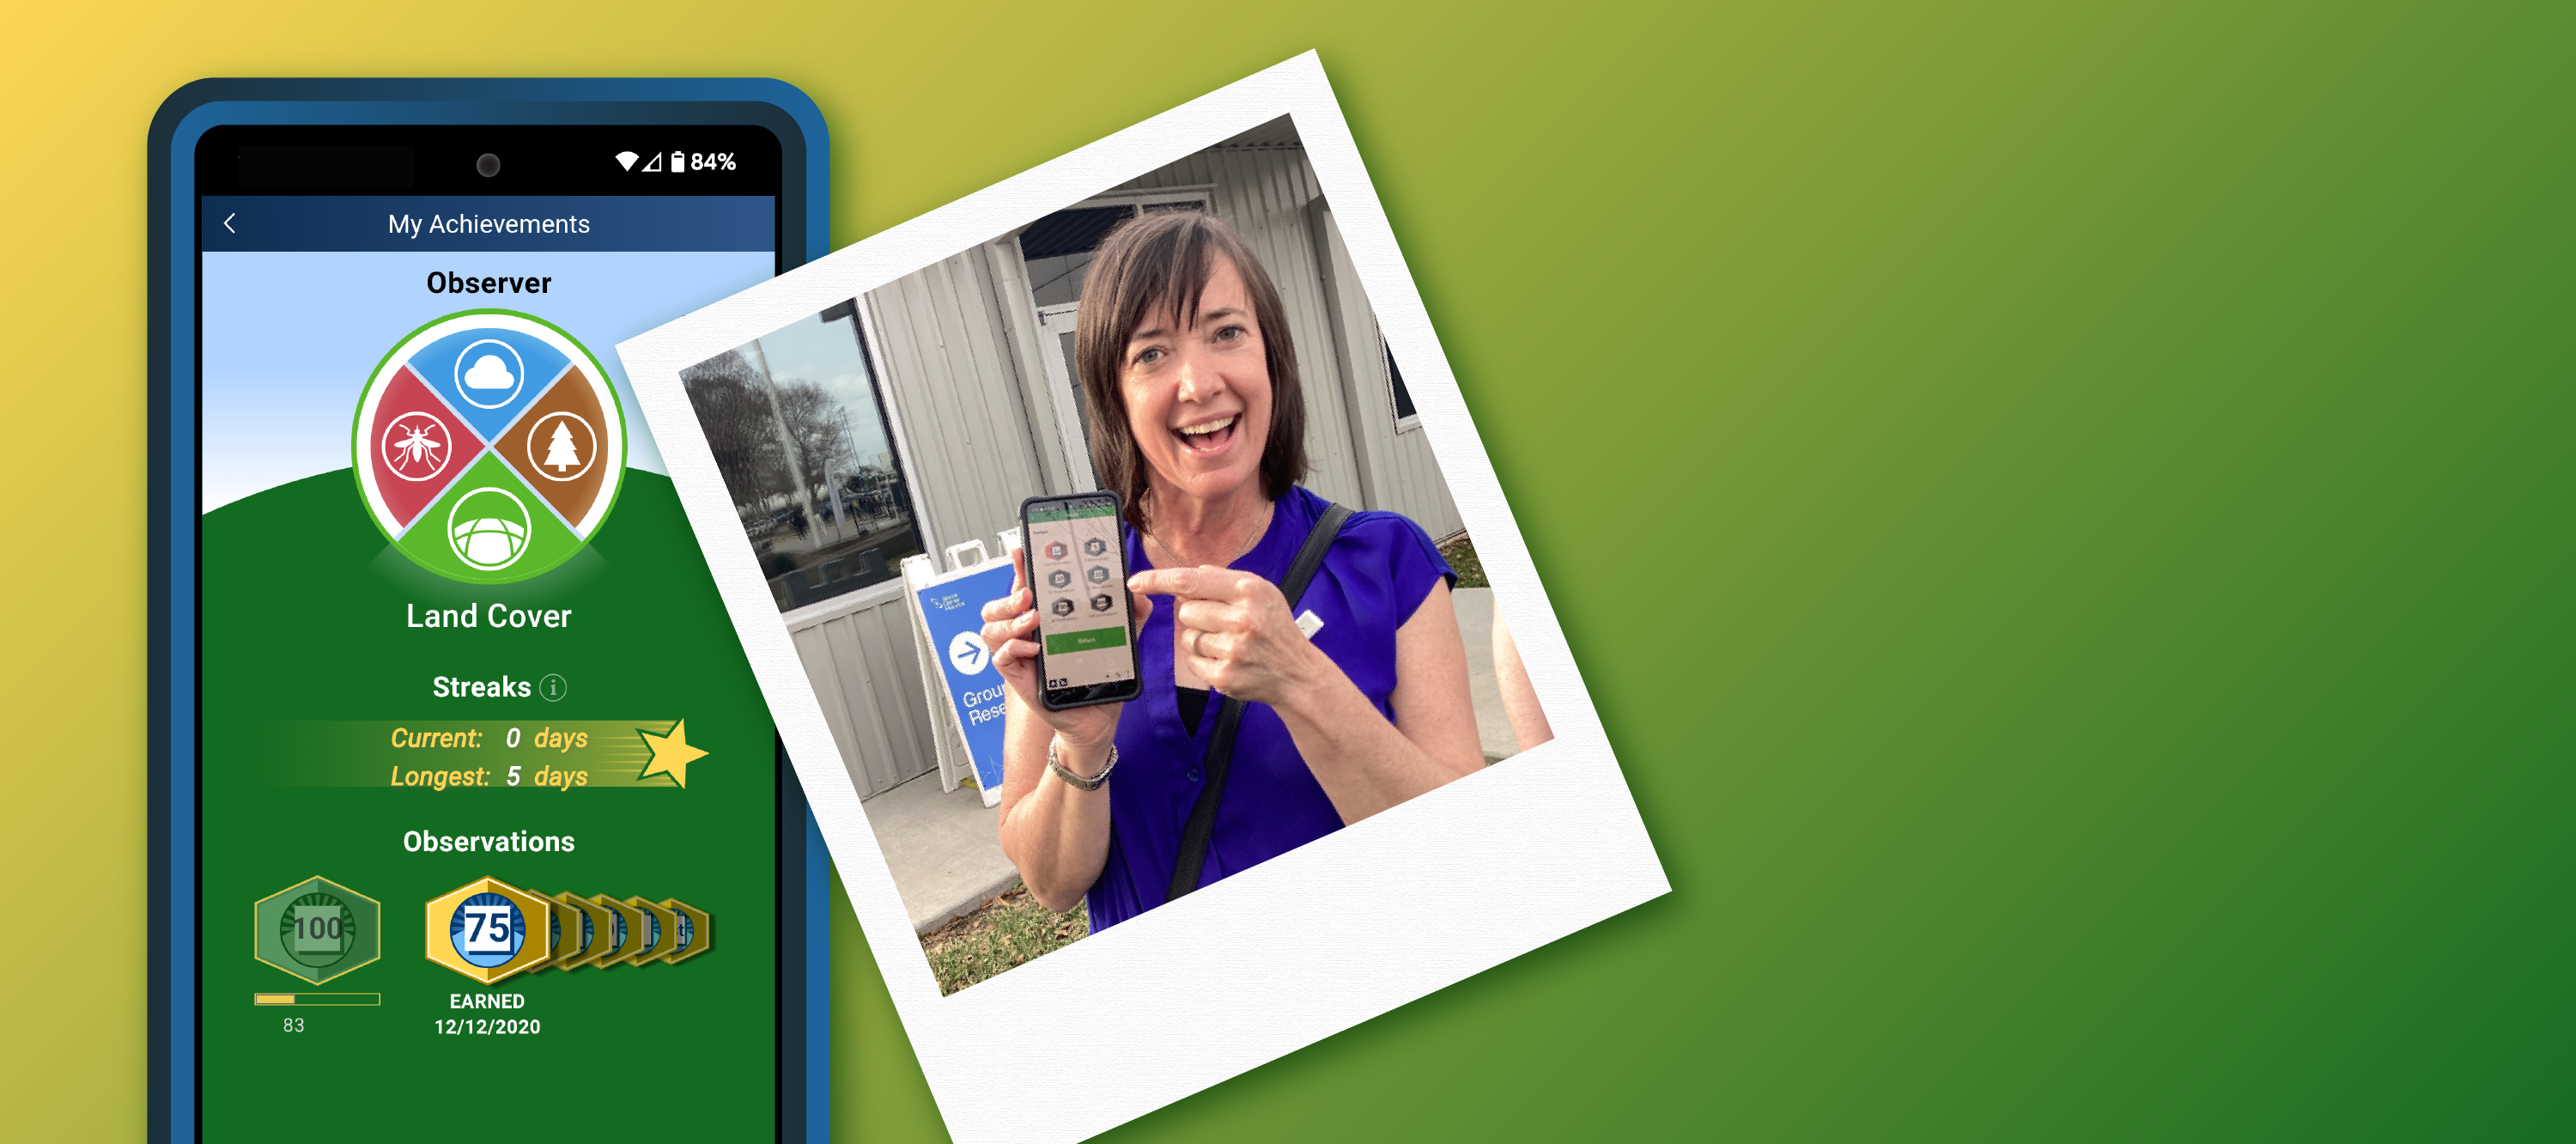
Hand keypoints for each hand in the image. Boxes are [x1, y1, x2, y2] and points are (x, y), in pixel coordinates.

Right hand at [980, 546, 1153, 753]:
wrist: (1097, 719)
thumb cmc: (1099, 678)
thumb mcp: (1118, 643)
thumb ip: (1129, 618)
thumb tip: (1138, 595)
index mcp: (1046, 620)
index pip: (1025, 586)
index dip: (1019, 566)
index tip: (1021, 549)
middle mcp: (1027, 634)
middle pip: (996, 606)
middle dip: (1007, 596)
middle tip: (1029, 595)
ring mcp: (1020, 655)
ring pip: (991, 629)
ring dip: (1009, 621)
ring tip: (1033, 620)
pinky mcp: (1019, 677)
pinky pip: (1000, 658)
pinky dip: (1012, 649)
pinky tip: (1032, 649)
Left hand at [1129, 566, 1324, 707]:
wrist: (1297, 674)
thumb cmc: (1275, 627)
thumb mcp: (1262, 592)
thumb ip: (1224, 580)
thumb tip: (1190, 575)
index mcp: (1249, 591)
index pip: (1191, 581)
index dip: (1158, 580)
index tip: (1135, 582)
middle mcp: (1241, 619)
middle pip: (1185, 611)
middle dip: (1197, 616)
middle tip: (1223, 623)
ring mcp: (1232, 650)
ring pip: (1187, 637)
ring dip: (1201, 639)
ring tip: (1229, 643)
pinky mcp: (1224, 676)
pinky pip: (1192, 660)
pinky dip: (1203, 660)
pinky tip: (1227, 659)